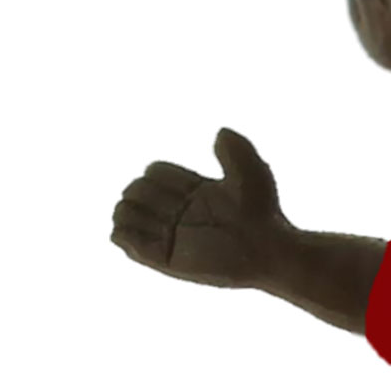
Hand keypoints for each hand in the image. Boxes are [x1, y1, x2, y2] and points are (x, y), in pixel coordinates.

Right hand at [110, 127, 293, 289]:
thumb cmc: (263, 215)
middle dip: (141, 192)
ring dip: (128, 212)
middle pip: (137, 190)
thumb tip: (219, 131)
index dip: (159, 174)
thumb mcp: (252, 175)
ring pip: (125, 214)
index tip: (187, 189)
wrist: (267, 252)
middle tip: (172, 209)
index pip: (155, 171)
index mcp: (192, 189)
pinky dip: (123, 234)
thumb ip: (236, 151)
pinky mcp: (164, 258)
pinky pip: (126, 242)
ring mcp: (169, 235)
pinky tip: (147, 233)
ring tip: (158, 222)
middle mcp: (178, 210)